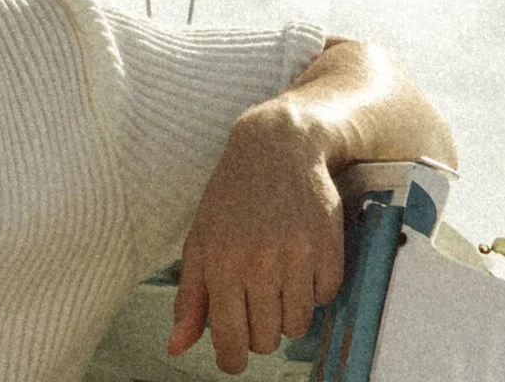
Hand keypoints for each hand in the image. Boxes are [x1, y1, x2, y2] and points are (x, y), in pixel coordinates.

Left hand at [169, 100, 344, 372]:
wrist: (278, 146)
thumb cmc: (233, 197)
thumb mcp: (200, 240)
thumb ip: (189, 299)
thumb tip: (175, 347)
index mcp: (221, 264)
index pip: (231, 344)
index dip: (232, 358)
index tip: (235, 354)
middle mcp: (258, 263)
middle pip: (266, 341)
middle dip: (260, 326)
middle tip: (256, 290)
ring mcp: (296, 256)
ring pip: (297, 326)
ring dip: (288, 308)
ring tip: (278, 272)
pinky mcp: (329, 249)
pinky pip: (325, 298)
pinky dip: (315, 286)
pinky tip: (302, 256)